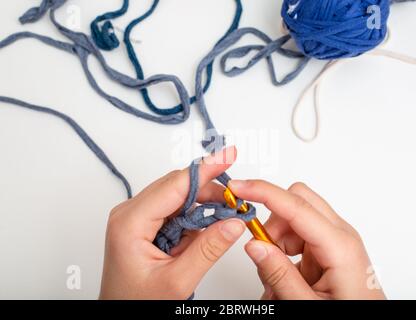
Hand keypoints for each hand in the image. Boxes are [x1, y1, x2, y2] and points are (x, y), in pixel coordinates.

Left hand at [99, 147, 245, 299]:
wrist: (119, 317)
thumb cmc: (135, 302)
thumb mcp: (176, 281)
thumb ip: (208, 250)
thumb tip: (233, 224)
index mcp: (131, 223)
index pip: (175, 185)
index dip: (205, 169)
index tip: (227, 155)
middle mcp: (130, 214)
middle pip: (177, 187)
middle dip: (209, 191)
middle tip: (236, 202)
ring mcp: (136, 218)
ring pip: (178, 196)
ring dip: (203, 205)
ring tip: (225, 218)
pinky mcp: (144, 225)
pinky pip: (174, 210)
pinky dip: (194, 216)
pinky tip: (206, 229)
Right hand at [229, 180, 385, 299]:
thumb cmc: (350, 316)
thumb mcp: (308, 306)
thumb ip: (279, 276)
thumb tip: (254, 245)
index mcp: (341, 247)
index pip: (296, 206)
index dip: (263, 192)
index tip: (239, 188)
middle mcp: (341, 236)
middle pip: (297, 202)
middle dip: (272, 222)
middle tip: (261, 251)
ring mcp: (335, 241)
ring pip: (293, 219)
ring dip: (276, 241)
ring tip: (277, 277)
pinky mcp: (328, 248)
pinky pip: (297, 235)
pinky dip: (283, 250)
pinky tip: (287, 276)